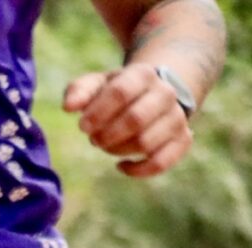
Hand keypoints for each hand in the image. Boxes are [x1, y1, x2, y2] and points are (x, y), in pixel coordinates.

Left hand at [64, 64, 193, 178]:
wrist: (151, 94)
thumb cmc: (114, 92)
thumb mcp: (96, 84)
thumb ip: (79, 91)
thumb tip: (69, 107)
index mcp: (143, 75)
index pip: (121, 92)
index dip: (98, 112)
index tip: (83, 126)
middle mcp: (165, 93)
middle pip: (135, 119)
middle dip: (107, 134)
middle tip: (94, 138)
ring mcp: (176, 117)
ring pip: (146, 142)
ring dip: (118, 150)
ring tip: (107, 144)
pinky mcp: (182, 139)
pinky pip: (162, 162)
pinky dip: (138, 170)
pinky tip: (121, 165)